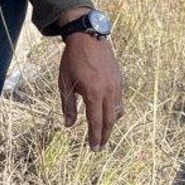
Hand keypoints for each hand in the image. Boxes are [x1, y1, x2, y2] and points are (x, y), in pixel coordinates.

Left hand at [57, 32, 124, 149]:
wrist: (88, 36)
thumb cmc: (73, 59)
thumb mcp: (65, 83)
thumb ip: (68, 105)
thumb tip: (68, 125)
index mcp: (93, 93)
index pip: (96, 122)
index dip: (95, 137)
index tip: (93, 148)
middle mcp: (108, 91)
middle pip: (110, 121)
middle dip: (105, 136)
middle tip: (100, 147)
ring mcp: (116, 85)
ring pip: (117, 112)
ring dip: (111, 124)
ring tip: (104, 132)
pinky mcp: (119, 79)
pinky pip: (120, 101)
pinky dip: (115, 111)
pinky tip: (109, 113)